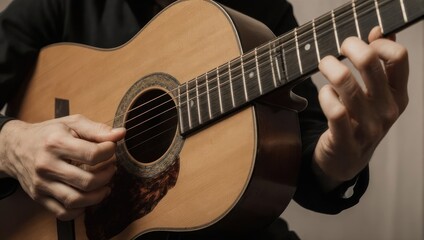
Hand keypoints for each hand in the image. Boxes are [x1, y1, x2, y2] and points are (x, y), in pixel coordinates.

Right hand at [0, 114, 125, 219]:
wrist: (15, 147)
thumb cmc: (49, 134)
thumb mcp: (72, 123)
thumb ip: (98, 129)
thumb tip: (120, 134)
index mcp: (56, 143)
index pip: (93, 154)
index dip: (110, 152)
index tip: (111, 148)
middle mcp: (47, 165)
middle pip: (87, 181)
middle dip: (107, 175)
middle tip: (111, 167)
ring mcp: (42, 184)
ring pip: (76, 200)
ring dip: (98, 195)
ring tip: (105, 185)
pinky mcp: (39, 197)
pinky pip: (63, 213)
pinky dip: (81, 209)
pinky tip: (88, 197)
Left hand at [313, 27, 408, 189]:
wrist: (346, 161)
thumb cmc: (360, 121)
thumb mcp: (377, 95)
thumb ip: (382, 64)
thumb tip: (379, 30)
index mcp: (398, 96)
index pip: (398, 57)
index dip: (378, 42)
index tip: (364, 42)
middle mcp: (386, 111)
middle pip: (369, 63)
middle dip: (349, 46)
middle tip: (338, 48)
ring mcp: (367, 127)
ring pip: (345, 82)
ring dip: (329, 66)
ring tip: (324, 64)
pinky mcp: (345, 139)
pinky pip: (333, 108)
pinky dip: (324, 95)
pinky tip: (325, 94)